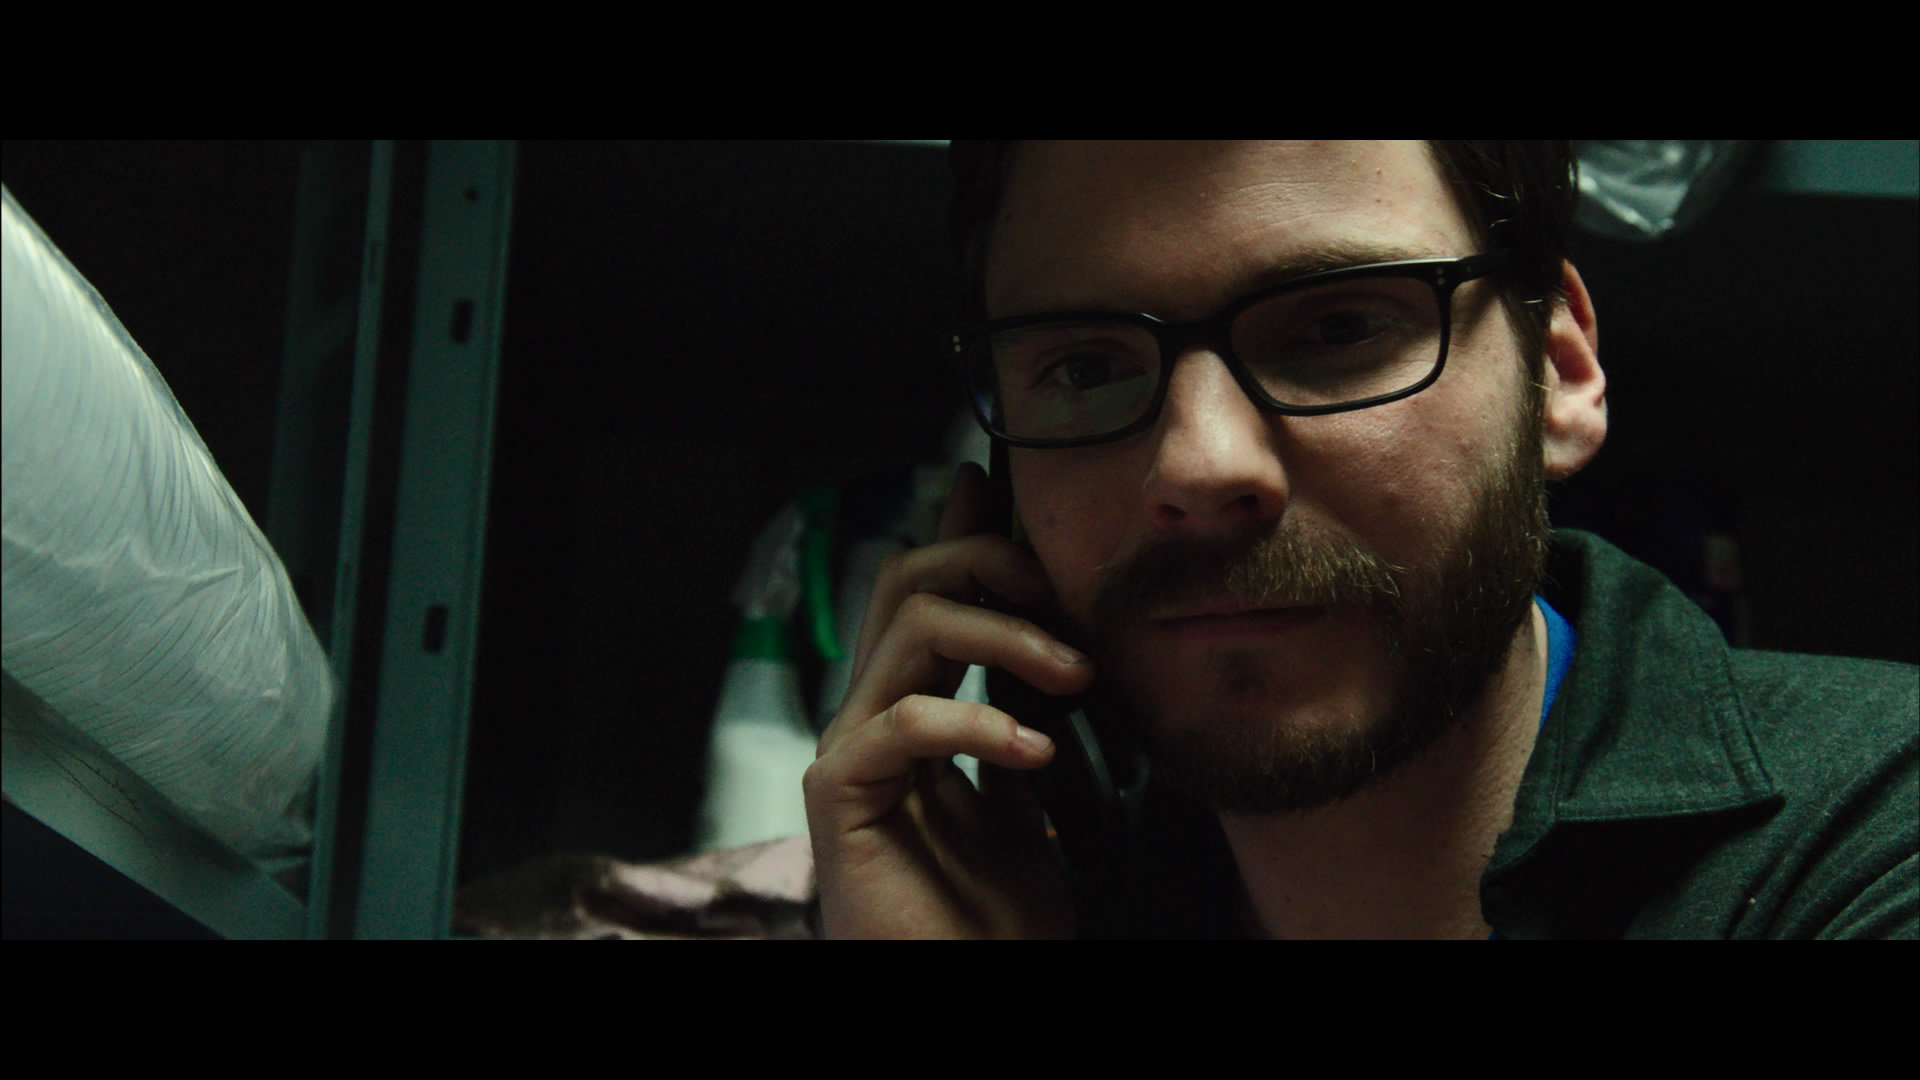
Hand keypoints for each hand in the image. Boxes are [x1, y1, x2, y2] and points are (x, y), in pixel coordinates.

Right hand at [803, 462, 1094, 937]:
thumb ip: (1024, 713)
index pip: (927, 593)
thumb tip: (1055, 644)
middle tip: (1061, 592)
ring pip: (910, 631)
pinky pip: (903, 722)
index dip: (958, 533)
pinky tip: (1036, 754)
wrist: (977, 992)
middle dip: (987, 562)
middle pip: (906, 583)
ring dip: (1006, 636)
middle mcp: (871, 718)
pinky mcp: (842, 799)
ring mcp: (851, 754)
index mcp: (912, 711)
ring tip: (1077, 678)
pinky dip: (978, 723)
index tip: (993, 483)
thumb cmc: (999, 918)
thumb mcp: (1032, 791)